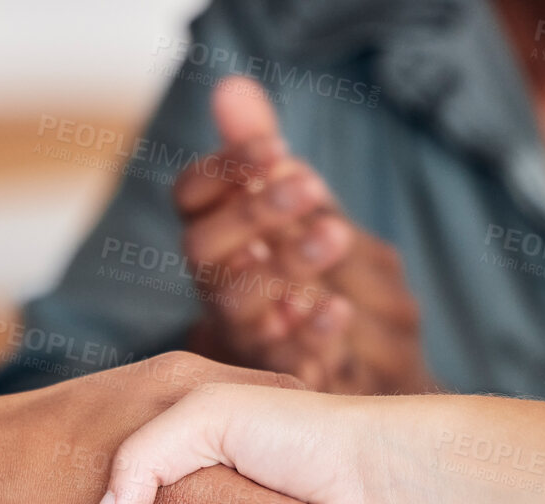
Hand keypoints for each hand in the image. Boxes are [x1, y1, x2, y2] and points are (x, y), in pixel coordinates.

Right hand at [179, 77, 433, 395]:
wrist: (354, 356)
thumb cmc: (305, 268)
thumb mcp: (287, 204)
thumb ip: (256, 154)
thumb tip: (232, 86)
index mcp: (212, 233)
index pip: (190, 197)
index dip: (224, 168)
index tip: (274, 144)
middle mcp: (216, 282)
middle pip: (204, 250)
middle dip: (252, 214)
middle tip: (308, 184)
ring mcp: (242, 332)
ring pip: (238, 303)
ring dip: (283, 266)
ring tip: (333, 234)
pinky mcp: (278, 375)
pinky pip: (280, 360)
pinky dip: (307, 334)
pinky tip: (338, 308)